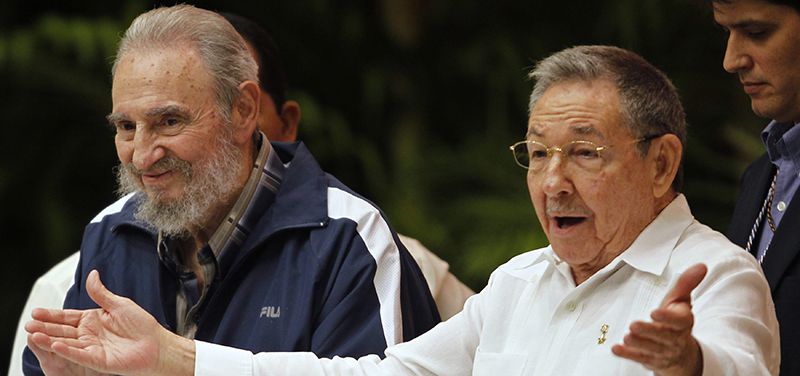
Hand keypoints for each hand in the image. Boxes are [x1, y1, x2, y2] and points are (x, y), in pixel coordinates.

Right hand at [25, 270, 194, 375]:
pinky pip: (80, 355)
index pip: (67, 317)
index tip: (36, 311)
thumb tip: (91, 274)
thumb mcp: (119, 304)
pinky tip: (55, 345)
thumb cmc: (143, 325)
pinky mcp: (98, 360)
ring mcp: (93, 348)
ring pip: (67, 343)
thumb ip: (101, 293)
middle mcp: (90, 335)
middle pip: (63, 330)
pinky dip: (68, 350)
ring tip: (34, 335)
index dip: (52, 315)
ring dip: (50, 339)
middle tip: (29, 324)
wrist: (157, 344)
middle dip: (45, 327)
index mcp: (93, 320)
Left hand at [612, 263, 706, 375]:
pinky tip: (617, 349)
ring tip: (627, 337)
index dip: (667, 317)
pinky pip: (640, 358)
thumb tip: (700, 266)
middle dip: (649, 331)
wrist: (681, 352)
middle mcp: (674, 338)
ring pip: (651, 349)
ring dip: (638, 344)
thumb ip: (686, 284)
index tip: (654, 312)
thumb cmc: (676, 320)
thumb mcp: (681, 301)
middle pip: (663, 336)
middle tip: (634, 325)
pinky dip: (628, 355)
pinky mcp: (651, 359)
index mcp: (683, 322)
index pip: (679, 321)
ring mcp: (663, 350)